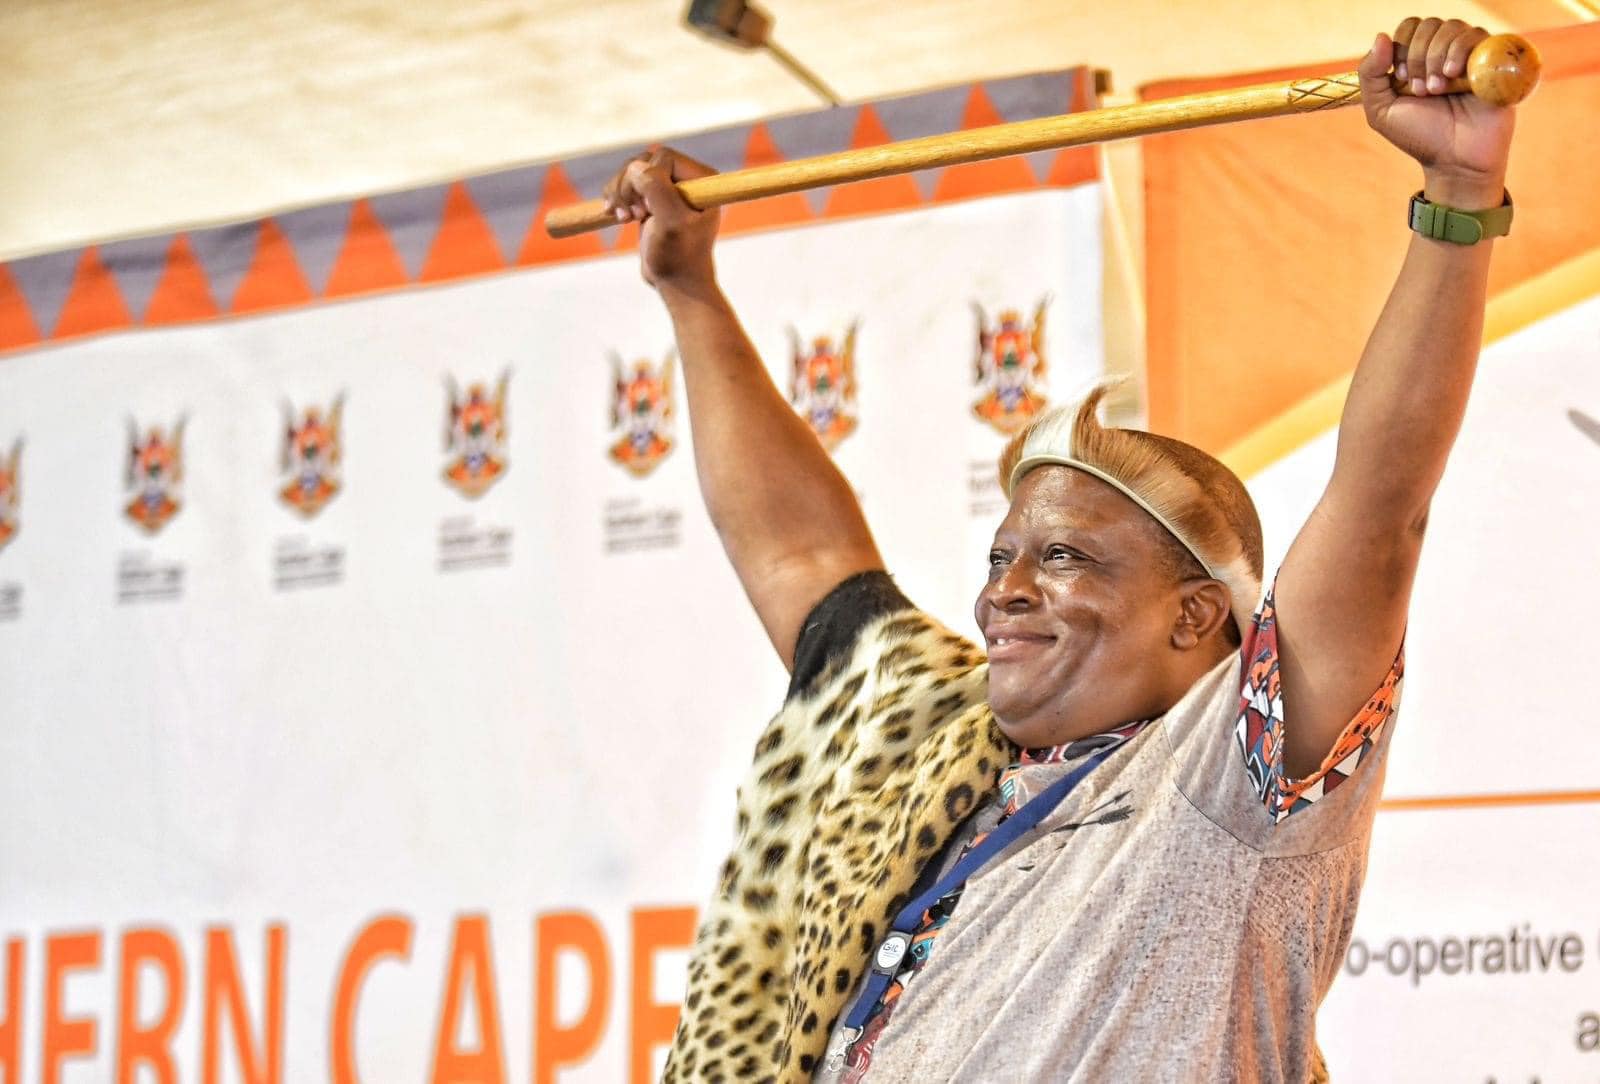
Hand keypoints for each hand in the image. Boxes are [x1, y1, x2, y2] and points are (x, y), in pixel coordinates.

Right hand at [601, 147, 721, 289]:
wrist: (677, 284)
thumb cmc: (679, 258)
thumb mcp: (671, 224)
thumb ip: (657, 190)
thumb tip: (637, 166)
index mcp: (703, 180)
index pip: (663, 157)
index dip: (647, 178)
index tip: (646, 210)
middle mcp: (688, 180)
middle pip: (644, 161)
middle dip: (628, 186)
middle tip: (630, 217)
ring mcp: (668, 188)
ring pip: (632, 171)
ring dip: (618, 192)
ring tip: (622, 218)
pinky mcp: (652, 199)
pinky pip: (626, 183)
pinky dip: (615, 197)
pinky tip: (615, 216)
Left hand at [1358, 17, 1515, 207]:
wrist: (1455, 160)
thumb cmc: (1420, 136)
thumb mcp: (1381, 110)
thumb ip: (1371, 74)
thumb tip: (1381, 36)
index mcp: (1419, 58)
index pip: (1410, 26)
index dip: (1402, 46)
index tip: (1401, 77)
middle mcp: (1446, 52)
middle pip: (1429, 24)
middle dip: (1417, 56)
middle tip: (1421, 90)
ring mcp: (1471, 55)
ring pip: (1452, 27)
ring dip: (1436, 57)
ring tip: (1437, 89)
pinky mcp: (1494, 61)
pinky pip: (1479, 36)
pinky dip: (1460, 52)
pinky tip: (1454, 76)